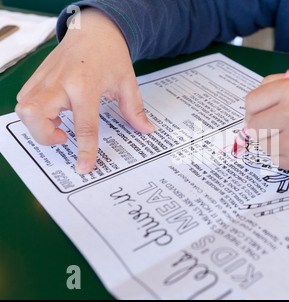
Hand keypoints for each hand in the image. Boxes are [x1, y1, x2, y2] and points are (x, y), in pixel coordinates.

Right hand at [15, 8, 154, 173]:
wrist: (94, 30)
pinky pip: (25, 99)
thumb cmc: (111, 55)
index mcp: (86, 84)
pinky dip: (34, 112)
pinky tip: (54, 111)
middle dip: (45, 137)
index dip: (85, 149)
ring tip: (59, 123)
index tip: (84, 167)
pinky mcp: (37, 76)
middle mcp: (60, 82)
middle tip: (64, 138)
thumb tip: (146, 130)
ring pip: (23, 108)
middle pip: (35, 116)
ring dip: (37, 124)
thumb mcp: (128, 82)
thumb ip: (134, 110)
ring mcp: (45, 78)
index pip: (84, 124)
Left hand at [245, 72, 288, 169]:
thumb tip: (250, 107)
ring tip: (285, 131)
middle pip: (253, 125)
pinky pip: (273, 157)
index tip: (261, 108)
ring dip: (268, 138)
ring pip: (261, 143)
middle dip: (258, 122)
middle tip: (270, 121)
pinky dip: (279, 151)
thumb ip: (273, 85)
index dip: (254, 105)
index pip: (252, 102)